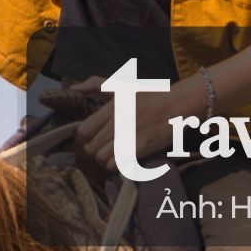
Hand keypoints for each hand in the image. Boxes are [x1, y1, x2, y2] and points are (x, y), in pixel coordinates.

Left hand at [71, 74, 199, 171]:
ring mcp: (128, 136)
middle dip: (93, 151)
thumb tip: (72, 89)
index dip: (83, 139)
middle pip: (91, 148)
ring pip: (101, 158)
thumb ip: (95, 84)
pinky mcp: (140, 148)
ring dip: (104, 160)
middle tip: (101, 149)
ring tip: (110, 155)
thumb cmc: (149, 94)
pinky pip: (116, 164)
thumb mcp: (122, 84)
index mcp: (110, 107)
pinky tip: (121, 159)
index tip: (89, 139)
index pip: (83, 131)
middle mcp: (116, 122)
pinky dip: (115, 165)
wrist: (177, 105)